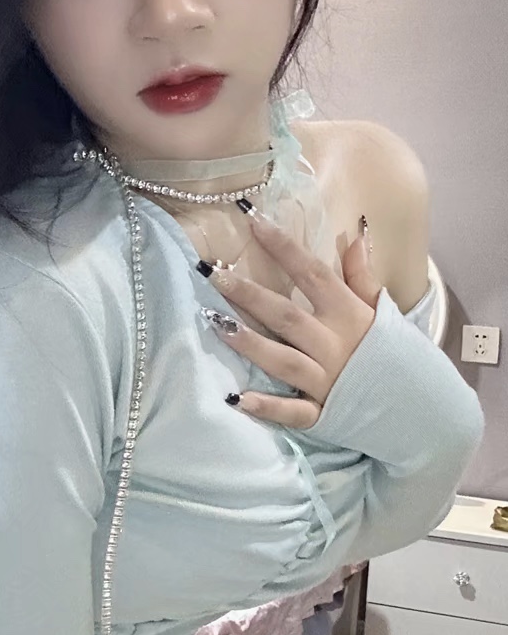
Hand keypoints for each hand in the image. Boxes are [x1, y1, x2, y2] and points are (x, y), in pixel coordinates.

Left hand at [203, 209, 381, 428]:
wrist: (422, 408)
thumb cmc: (395, 355)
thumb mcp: (382, 311)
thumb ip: (362, 275)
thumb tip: (356, 233)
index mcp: (349, 315)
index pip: (313, 273)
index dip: (283, 246)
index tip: (253, 220)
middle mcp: (334, 345)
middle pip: (286, 315)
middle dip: (249, 294)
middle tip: (212, 273)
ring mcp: (326, 381)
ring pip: (282, 359)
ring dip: (250, 342)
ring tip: (214, 322)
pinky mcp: (322, 414)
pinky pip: (293, 411)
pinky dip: (268, 407)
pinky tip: (237, 399)